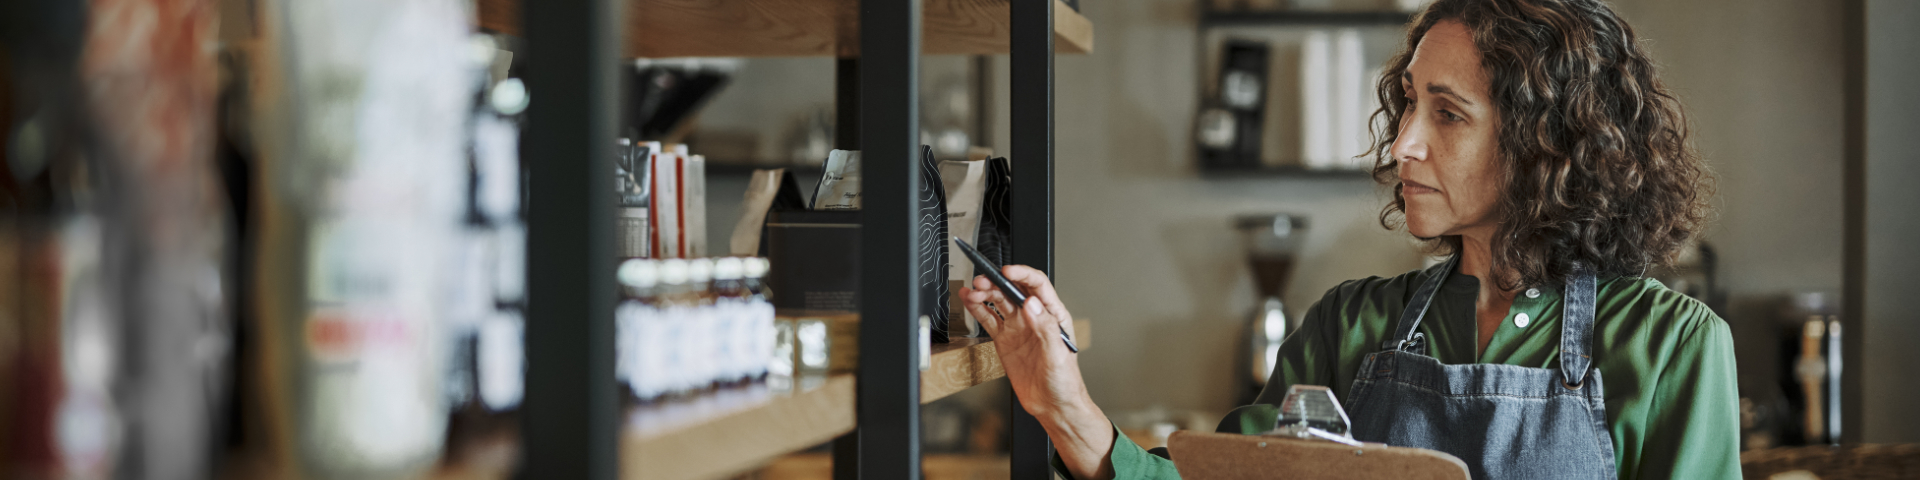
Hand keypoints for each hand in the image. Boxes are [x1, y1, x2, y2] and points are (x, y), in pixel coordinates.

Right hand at [961, 266, 1114, 479]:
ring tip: (971, 291)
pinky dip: (977, 309)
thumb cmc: (1065, 382)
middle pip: (1013, 290)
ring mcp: (1018, 328)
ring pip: (999, 302)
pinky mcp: (1005, 340)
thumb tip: (1032, 304)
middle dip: (996, 282)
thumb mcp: (1058, 355)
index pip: (1037, 286)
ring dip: (985, 293)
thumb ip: (1046, 328)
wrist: (1053, 405)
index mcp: (1053, 316)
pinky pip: (989, 319)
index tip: (1006, 271)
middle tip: (981, 282)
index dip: (1021, 274)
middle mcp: (1034, 318)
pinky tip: (968, 301)